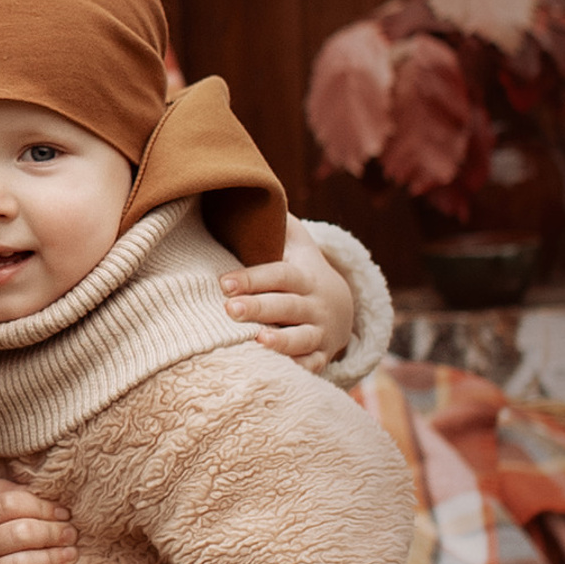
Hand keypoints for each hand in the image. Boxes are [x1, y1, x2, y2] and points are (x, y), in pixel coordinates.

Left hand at [218, 216, 353, 374]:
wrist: (341, 306)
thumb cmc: (301, 271)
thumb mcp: (297, 245)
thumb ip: (279, 224)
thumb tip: (254, 190)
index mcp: (303, 276)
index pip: (279, 274)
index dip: (253, 278)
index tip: (223, 283)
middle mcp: (313, 305)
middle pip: (286, 306)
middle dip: (259, 307)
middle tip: (229, 310)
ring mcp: (319, 332)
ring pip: (301, 338)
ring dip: (281, 341)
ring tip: (257, 340)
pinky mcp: (321, 357)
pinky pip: (311, 367)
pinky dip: (298, 370)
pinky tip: (278, 373)